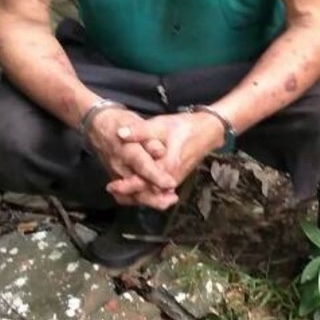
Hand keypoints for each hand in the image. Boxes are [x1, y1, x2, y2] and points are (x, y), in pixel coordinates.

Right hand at [85, 109, 173, 196]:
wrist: (99, 126)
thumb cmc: (120, 123)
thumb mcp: (136, 123)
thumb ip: (149, 139)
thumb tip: (161, 151)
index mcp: (126, 150)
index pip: (142, 166)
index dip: (157, 176)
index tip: (171, 183)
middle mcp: (119, 166)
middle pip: (136, 187)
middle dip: (155, 196)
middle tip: (172, 198)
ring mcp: (115, 175)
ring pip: (131, 195)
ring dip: (149, 201)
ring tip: (167, 201)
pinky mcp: (115, 180)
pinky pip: (125, 196)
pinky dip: (139, 200)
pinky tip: (153, 200)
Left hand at [110, 112, 225, 209]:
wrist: (209, 130)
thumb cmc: (185, 127)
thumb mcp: (161, 125)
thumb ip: (140, 131)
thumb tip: (120, 134)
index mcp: (167, 166)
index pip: (145, 182)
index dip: (127, 186)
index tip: (112, 186)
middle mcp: (172, 177)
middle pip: (148, 193)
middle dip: (129, 194)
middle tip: (111, 190)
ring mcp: (175, 179)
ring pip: (153, 194)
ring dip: (137, 194)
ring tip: (118, 193)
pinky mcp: (175, 177)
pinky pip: (159, 190)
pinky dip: (146, 191)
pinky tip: (134, 190)